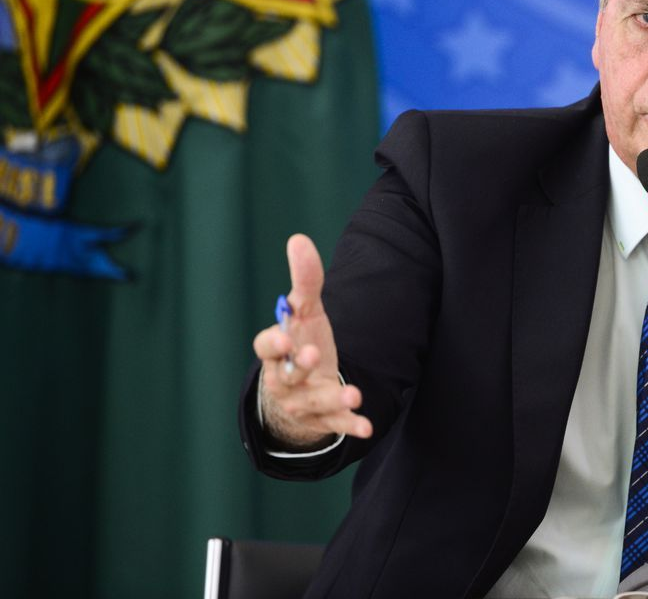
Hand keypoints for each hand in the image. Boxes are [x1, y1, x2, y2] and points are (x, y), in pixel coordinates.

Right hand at [253, 233, 372, 447]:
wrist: (301, 392)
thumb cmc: (301, 343)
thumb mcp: (305, 312)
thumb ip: (305, 280)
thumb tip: (298, 238)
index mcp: (276, 351)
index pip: (264, 347)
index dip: (272, 344)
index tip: (286, 338)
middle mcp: (284, 378)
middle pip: (288, 376)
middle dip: (301, 368)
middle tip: (314, 357)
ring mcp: (302, 401)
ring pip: (313, 402)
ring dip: (332, 397)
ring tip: (354, 393)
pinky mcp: (322, 418)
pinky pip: (335, 424)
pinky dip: (350, 425)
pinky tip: (367, 425)